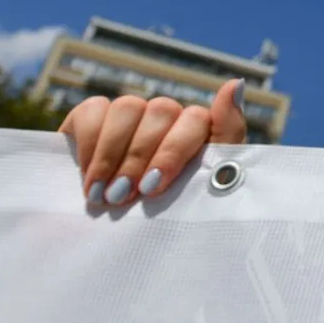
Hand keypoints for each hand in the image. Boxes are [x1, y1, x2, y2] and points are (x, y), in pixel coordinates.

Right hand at [58, 79, 247, 205]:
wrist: (116, 240)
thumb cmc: (169, 212)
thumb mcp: (202, 187)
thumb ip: (225, 134)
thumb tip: (235, 83)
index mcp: (198, 131)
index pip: (197, 118)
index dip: (174, 150)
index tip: (155, 187)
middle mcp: (166, 116)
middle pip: (161, 111)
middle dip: (140, 158)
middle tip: (125, 197)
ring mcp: (131, 114)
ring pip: (128, 107)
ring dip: (113, 154)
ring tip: (103, 194)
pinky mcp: (94, 117)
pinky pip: (93, 109)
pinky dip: (89, 144)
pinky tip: (88, 177)